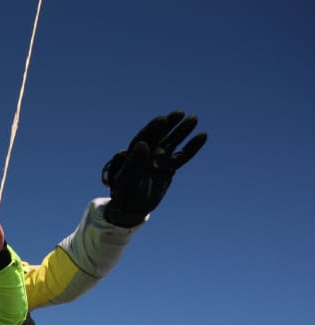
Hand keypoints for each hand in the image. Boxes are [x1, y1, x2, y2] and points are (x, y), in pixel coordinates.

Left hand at [102, 110, 207, 227]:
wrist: (133, 207)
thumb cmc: (125, 193)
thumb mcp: (127, 178)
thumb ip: (134, 162)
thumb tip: (142, 144)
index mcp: (134, 153)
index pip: (145, 137)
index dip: (153, 128)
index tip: (163, 119)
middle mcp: (147, 153)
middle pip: (160, 136)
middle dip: (170, 125)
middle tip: (180, 113)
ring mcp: (159, 159)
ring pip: (173, 142)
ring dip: (182, 131)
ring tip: (194, 118)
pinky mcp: (170, 167)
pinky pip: (182, 155)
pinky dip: (192, 147)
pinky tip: (202, 135)